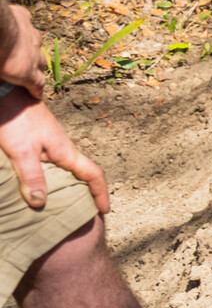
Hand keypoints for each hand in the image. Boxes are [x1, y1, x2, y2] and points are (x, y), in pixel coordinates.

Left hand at [0, 4, 43, 98]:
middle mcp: (33, 54)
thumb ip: (1, 77)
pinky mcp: (24, 18)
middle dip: (37, 68)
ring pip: (37, 43)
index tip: (37, 95)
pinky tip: (15, 26)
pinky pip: (26, 23)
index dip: (37, 91)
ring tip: (23, 48)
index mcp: (25, 72)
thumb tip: (0, 78)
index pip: (38, 85)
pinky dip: (22, 27)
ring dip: (32, 48)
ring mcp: (31, 35)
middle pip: (42, 64)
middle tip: (29, 70)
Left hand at [0, 86, 107, 213]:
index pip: (93, 175)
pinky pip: (51, 164)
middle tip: (85, 213)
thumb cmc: (16, 120)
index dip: (101, 193)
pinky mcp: (38, 140)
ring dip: (68, 186)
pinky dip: (52, 178)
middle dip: (87, 193)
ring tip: (62, 203)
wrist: (5, 94)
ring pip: (66, 169)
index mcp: (66, 152)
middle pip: (82, 174)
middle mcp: (63, 148)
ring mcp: (51, 143)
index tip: (104, 210)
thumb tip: (40, 203)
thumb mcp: (22, 152)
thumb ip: (32, 177)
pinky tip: (39, 183)